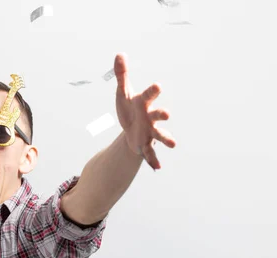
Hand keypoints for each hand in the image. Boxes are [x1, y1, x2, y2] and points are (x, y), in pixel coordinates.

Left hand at [114, 53, 175, 169]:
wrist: (130, 128)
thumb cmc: (129, 108)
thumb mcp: (122, 93)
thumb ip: (122, 75)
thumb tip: (119, 54)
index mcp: (143, 103)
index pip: (148, 95)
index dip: (153, 90)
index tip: (158, 86)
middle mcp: (149, 117)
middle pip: (157, 114)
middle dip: (162, 114)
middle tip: (167, 114)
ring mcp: (149, 131)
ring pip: (159, 134)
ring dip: (166, 138)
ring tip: (173, 144)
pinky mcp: (145, 144)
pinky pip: (150, 152)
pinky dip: (154, 159)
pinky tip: (158, 168)